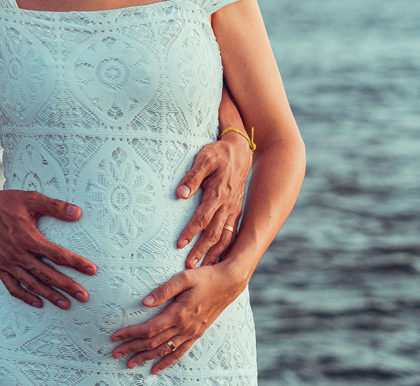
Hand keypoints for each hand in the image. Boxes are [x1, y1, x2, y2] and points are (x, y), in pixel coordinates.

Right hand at [0, 187, 96, 309]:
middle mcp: (18, 254)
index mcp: (28, 238)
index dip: (76, 263)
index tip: (92, 270)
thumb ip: (55, 206)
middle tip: (84, 296)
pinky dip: (25, 297)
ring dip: (50, 295)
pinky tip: (38, 303)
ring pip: (32, 284)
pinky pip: (13, 287)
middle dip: (67, 286)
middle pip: (48, 274)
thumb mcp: (31, 199)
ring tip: (66, 304)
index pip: (57, 255)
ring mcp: (8, 263)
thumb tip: (77, 212)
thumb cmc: (5, 203)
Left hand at [110, 261, 248, 373]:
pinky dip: (166, 362)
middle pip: (153, 342)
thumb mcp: (184, 277)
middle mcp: (184, 327)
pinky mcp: (196, 334)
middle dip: (132, 348)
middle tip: (115, 353)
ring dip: (145, 358)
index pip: (149, 329)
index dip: (131, 333)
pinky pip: (179, 353)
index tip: (115, 336)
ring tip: (129, 363)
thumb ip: (164, 290)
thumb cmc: (205, 277)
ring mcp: (191, 333)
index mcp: (178, 313)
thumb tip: (145, 302)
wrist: (228, 284)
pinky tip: (155, 368)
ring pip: (164, 351)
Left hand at [174, 134, 251, 267]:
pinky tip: (219, 259)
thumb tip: (180, 194)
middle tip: (188, 266)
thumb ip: (192, 177)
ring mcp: (234, 210)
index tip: (179, 244)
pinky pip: (232, 234)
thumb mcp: (204, 159)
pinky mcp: (236, 212)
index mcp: (218, 194)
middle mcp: (228, 205)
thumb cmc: (218, 154)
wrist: (240, 151)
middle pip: (214, 233)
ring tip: (203, 268)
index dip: (191, 231)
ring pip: (225, 237)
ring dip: (214, 253)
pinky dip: (226, 249)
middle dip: (201, 250)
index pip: (203, 217)